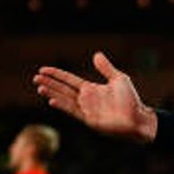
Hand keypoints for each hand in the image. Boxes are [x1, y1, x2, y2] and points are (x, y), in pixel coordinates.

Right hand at [33, 52, 157, 142]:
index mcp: (91, 89)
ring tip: (40, 87)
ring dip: (52, 94)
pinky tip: (52, 100)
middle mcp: (86, 99)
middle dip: (49, 84)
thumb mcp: (119, 79)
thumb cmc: (130, 100)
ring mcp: (86, 110)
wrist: (138, 118)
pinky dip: (63, 106)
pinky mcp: (88, 119)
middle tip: (35, 78)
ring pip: (64, 99)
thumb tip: (96, 54)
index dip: (56, 75)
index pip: (69, 80)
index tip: (43, 69)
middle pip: (63, 89)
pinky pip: (73, 111)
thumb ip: (106, 68)